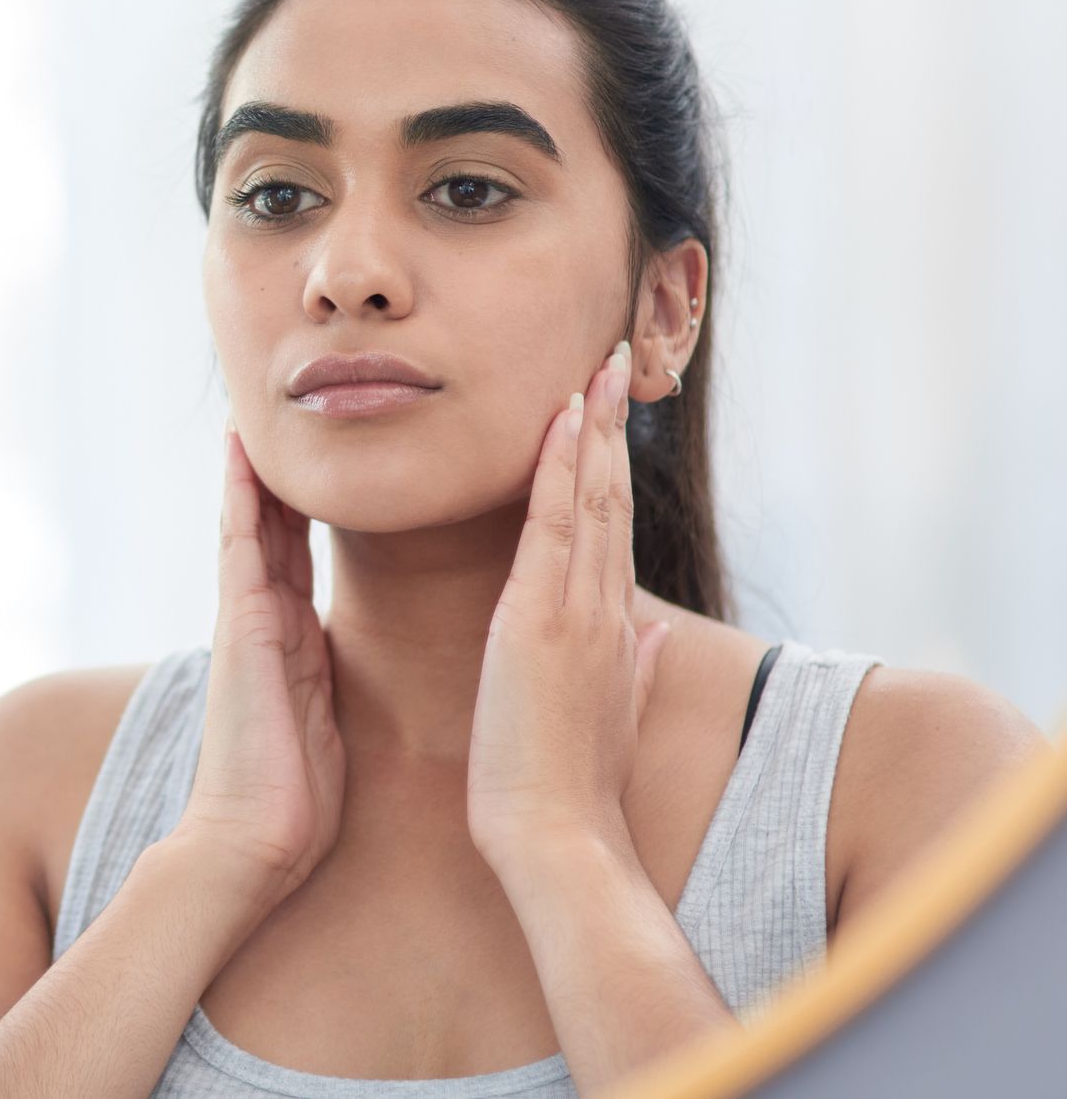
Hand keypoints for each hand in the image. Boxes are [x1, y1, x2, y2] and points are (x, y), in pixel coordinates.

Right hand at [173, 419, 345, 909]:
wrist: (252, 846)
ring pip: (248, 527)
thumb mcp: (324, 724)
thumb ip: (325, 683)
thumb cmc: (295, 801)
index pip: (294, 557)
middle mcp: (262, 624)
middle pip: (267, 530)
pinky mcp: (240, 631)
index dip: (300, 508)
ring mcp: (246, 623)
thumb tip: (340, 668)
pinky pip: (240, 549)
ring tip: (251, 417)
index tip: (317, 460)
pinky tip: (243, 458)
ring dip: (251, 472)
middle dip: (271, 477)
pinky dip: (240, 500)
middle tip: (273, 417)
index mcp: (289, 644)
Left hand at [466, 341, 674, 863]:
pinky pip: (555, 528)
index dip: (612, 466)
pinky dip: (561, 472)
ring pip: (593, 501)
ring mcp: (577, 611)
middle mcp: (604, 609)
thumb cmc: (573, 782)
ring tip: (591, 370)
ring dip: (591, 431)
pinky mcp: (542, 621)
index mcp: (613, 628)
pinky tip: (561, 425)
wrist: (559, 833)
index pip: (613, 529)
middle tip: (608, 362)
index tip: (607, 413)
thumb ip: (635, 662)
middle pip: (613, 499)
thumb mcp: (611, 712)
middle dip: (611, 428)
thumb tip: (651, 629)